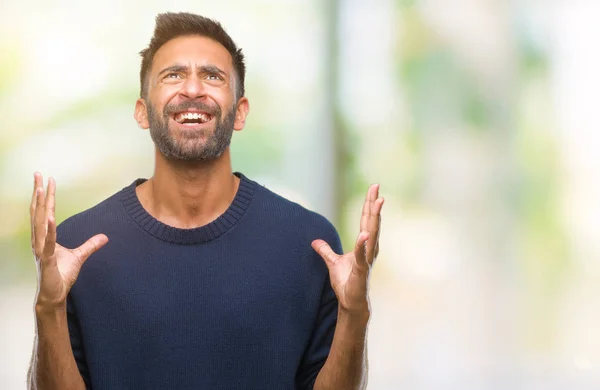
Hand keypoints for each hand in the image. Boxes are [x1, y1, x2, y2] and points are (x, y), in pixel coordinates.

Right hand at [30, 172, 107, 309]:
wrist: (54, 295)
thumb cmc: (61, 275)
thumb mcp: (79, 256)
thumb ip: (90, 245)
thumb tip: (105, 237)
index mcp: (44, 237)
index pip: (44, 211)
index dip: (45, 196)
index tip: (45, 180)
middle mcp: (39, 240)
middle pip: (38, 211)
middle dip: (39, 192)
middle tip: (38, 173)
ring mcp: (41, 249)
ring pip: (39, 223)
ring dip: (41, 205)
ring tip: (41, 188)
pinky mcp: (47, 259)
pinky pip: (48, 242)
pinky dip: (49, 229)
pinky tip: (49, 216)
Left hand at [312, 184, 383, 314]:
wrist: (351, 302)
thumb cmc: (347, 283)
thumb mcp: (333, 262)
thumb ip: (326, 250)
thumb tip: (314, 241)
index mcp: (364, 245)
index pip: (366, 220)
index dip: (369, 205)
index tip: (374, 189)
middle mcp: (369, 249)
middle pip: (371, 222)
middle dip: (373, 204)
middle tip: (376, 187)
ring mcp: (367, 259)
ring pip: (372, 234)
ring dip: (374, 218)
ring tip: (378, 202)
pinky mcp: (362, 270)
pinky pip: (362, 255)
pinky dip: (362, 244)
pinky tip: (364, 234)